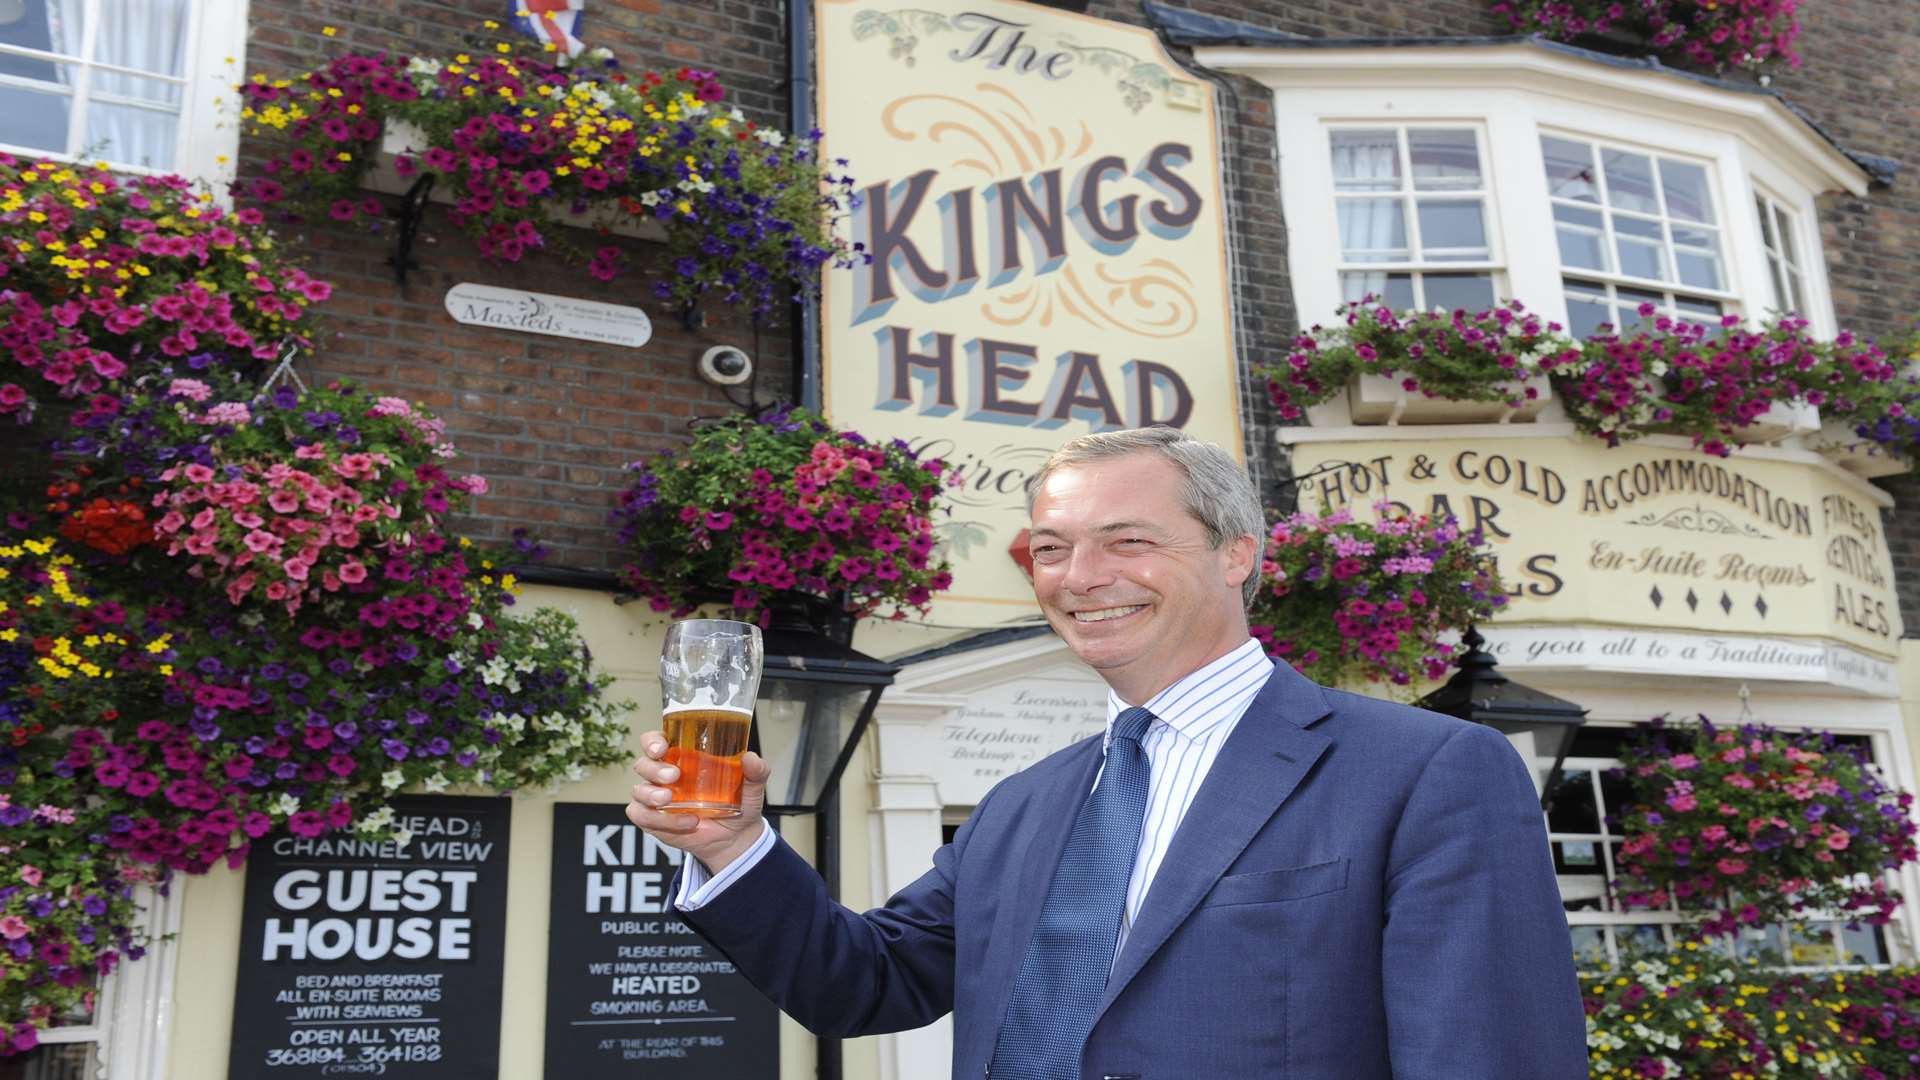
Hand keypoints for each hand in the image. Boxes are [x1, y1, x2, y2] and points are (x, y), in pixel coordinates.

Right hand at [626, 731, 770, 874]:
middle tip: (673, 776)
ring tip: (671, 800)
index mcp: (682, 757)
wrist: (735, 837)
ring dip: (651, 795)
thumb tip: (751, 758)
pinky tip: (686, 822)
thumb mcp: (751, 786)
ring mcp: (656, 798)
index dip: (652, 741)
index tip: (661, 747)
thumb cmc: (738, 803)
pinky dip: (661, 821)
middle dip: (653, 769)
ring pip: (638, 791)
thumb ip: (756, 771)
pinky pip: (642, 817)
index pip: (655, 741)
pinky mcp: (654, 820)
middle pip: (642, 764)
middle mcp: (664, 775)